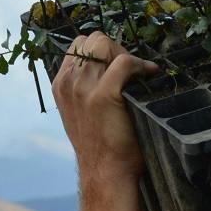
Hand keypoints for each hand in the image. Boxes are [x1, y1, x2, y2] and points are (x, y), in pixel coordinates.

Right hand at [51, 32, 159, 180]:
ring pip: (104, 44)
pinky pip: (124, 62)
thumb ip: (86, 88)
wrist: (105, 171)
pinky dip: (140, 64)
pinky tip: (150, 74)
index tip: (119, 64)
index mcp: (60, 84)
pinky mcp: (103, 96)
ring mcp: (83, 88)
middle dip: (114, 48)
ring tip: (138, 73)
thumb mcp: (81, 111)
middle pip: (92, 40)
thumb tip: (107, 67)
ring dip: (126, 54)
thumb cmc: (100, 143)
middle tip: (131, 69)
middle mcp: (68, 82)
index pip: (79, 45)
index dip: (102, 49)